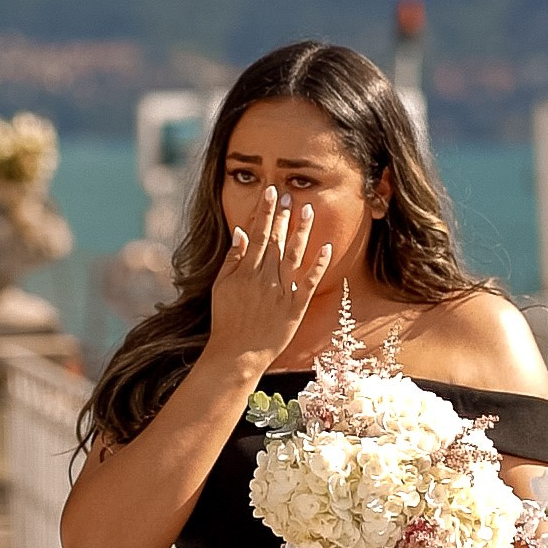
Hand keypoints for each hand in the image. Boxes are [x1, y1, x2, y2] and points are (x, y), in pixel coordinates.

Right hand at [207, 184, 331, 376]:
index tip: (272, 193)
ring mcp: (281, 292)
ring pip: (294, 255)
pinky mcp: (295, 307)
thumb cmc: (226, 320)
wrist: (237, 354)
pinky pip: (309, 282)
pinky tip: (325, 247)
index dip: (265, 212)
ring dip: (302, 231)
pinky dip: (318, 265)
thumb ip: (232, 259)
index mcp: (246, 272)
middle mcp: (264, 279)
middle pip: (276, 240)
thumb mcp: (221, 287)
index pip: (257, 234)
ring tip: (308, 210)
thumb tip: (240, 231)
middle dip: (283, 216)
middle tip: (290, 195)